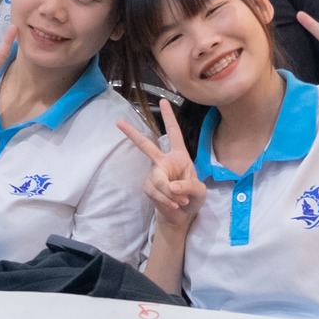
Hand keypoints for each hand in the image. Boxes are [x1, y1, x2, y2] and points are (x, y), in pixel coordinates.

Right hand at [116, 99, 206, 228]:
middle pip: (147, 146)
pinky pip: (154, 191)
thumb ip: (188, 186)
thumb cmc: (194, 199)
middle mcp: (164, 161)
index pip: (174, 133)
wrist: (182, 217)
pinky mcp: (148, 186)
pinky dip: (165, 200)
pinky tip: (173, 205)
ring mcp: (154, 174)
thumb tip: (171, 186)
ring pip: (157, 180)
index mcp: (179, 156)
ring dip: (170, 194)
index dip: (169, 118)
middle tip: (118, 122)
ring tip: (180, 202)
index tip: (163, 101)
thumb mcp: (199, 192)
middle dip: (133, 134)